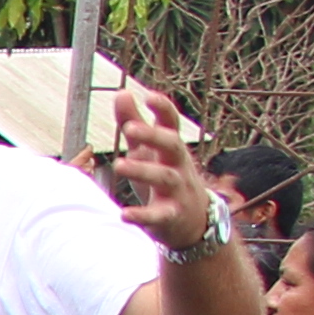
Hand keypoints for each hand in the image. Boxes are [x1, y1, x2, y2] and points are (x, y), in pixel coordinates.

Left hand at [112, 82, 220, 253]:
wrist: (194, 222)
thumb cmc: (165, 178)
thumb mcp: (148, 151)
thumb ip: (134, 124)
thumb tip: (122, 92)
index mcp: (171, 149)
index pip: (172, 124)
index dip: (164, 109)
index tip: (149, 95)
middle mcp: (178, 166)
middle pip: (173, 146)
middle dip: (154, 136)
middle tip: (130, 128)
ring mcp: (177, 191)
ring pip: (165, 178)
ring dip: (143, 170)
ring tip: (119, 165)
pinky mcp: (170, 217)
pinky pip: (158, 216)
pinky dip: (142, 216)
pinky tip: (124, 214)